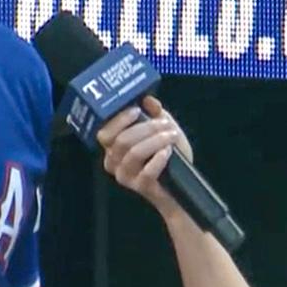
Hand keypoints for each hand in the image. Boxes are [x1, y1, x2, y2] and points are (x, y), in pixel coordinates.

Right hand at [94, 95, 193, 219]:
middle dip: (145, 128)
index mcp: (113, 146)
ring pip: (134, 153)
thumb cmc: (168, 155)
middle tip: (164, 123)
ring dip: (156, 140)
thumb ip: (155, 113)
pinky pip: (146, 171)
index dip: (118, 120)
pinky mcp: (140, 187)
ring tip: (171, 136)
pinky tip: (167, 152)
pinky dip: (159, 159)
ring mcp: (125, 176)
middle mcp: (114, 162)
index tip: (136, 110)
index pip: (104, 133)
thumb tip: (148, 99)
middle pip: (121, 141)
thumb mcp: (164, 128)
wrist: (182, 185)